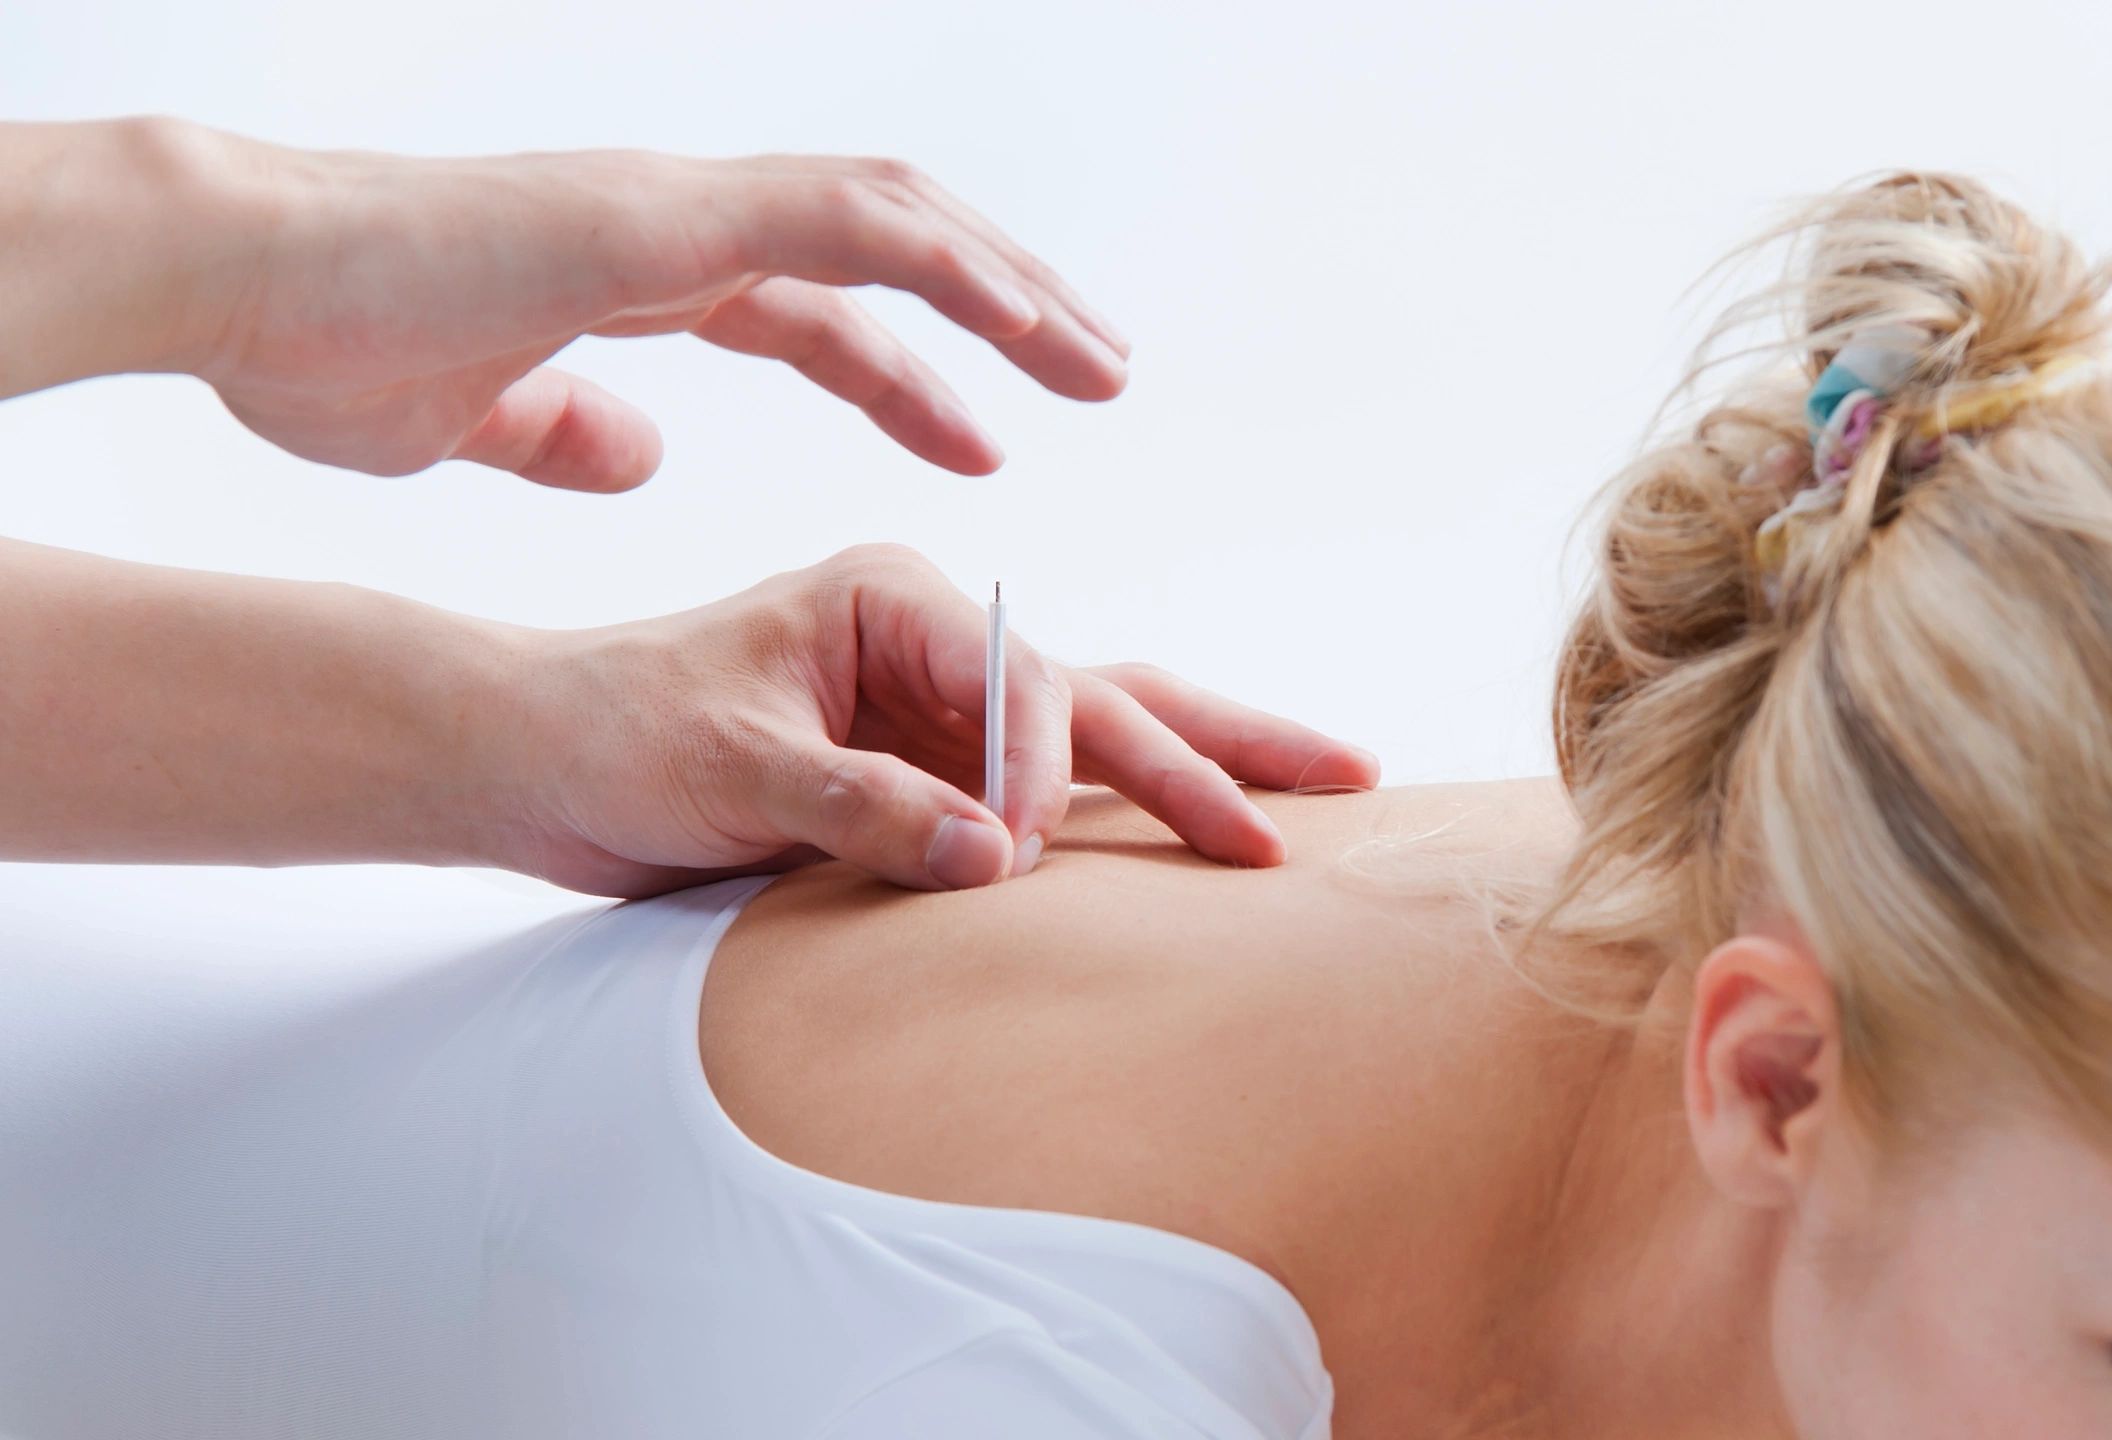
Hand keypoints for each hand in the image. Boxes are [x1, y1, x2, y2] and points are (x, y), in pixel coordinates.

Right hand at [179, 128, 1130, 487]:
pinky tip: (1025, 318)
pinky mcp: (666, 212)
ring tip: (1102, 359)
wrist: (237, 284)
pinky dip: (947, 265)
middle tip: (1097, 374)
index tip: (987, 440)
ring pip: (896, 220)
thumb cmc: (321, 345)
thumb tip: (639, 456)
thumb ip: (562, 429)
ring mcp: (679, 204)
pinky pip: (848, 221)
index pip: (820, 311)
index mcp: (648, 269)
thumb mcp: (468, 418)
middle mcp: (683, 223)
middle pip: (887, 251)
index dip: (911, 372)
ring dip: (1010, 284)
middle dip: (1001, 310)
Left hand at [498, 544, 1379, 896]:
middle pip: (1110, 690)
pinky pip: (1050, 799)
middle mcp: (937, 645)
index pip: (1025, 683)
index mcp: (894, 598)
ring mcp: (942, 711)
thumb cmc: (619, 734)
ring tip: (1312, 800)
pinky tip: (1196, 841)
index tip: (1013, 852)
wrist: (541, 762)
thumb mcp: (730, 769)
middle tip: (1347, 779)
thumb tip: (997, 858)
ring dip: (1201, 774)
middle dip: (1222, 742)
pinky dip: (1126, 824)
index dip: (1041, 772)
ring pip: (1101, 739)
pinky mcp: (929, 774)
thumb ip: (861, 808)